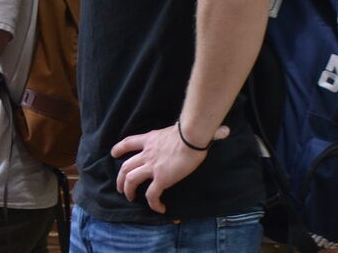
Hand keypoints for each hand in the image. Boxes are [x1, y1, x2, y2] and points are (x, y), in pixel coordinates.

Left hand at [110, 123, 229, 213]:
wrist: (191, 137)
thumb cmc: (192, 131)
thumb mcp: (185, 128)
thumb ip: (196, 131)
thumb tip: (224, 130)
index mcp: (150, 140)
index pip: (128, 143)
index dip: (119, 149)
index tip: (113, 154)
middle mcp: (147, 153)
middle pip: (125, 166)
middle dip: (120, 178)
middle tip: (120, 187)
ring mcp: (152, 166)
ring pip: (131, 180)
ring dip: (128, 190)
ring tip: (130, 198)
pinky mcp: (161, 179)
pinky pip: (152, 195)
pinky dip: (153, 203)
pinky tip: (159, 208)